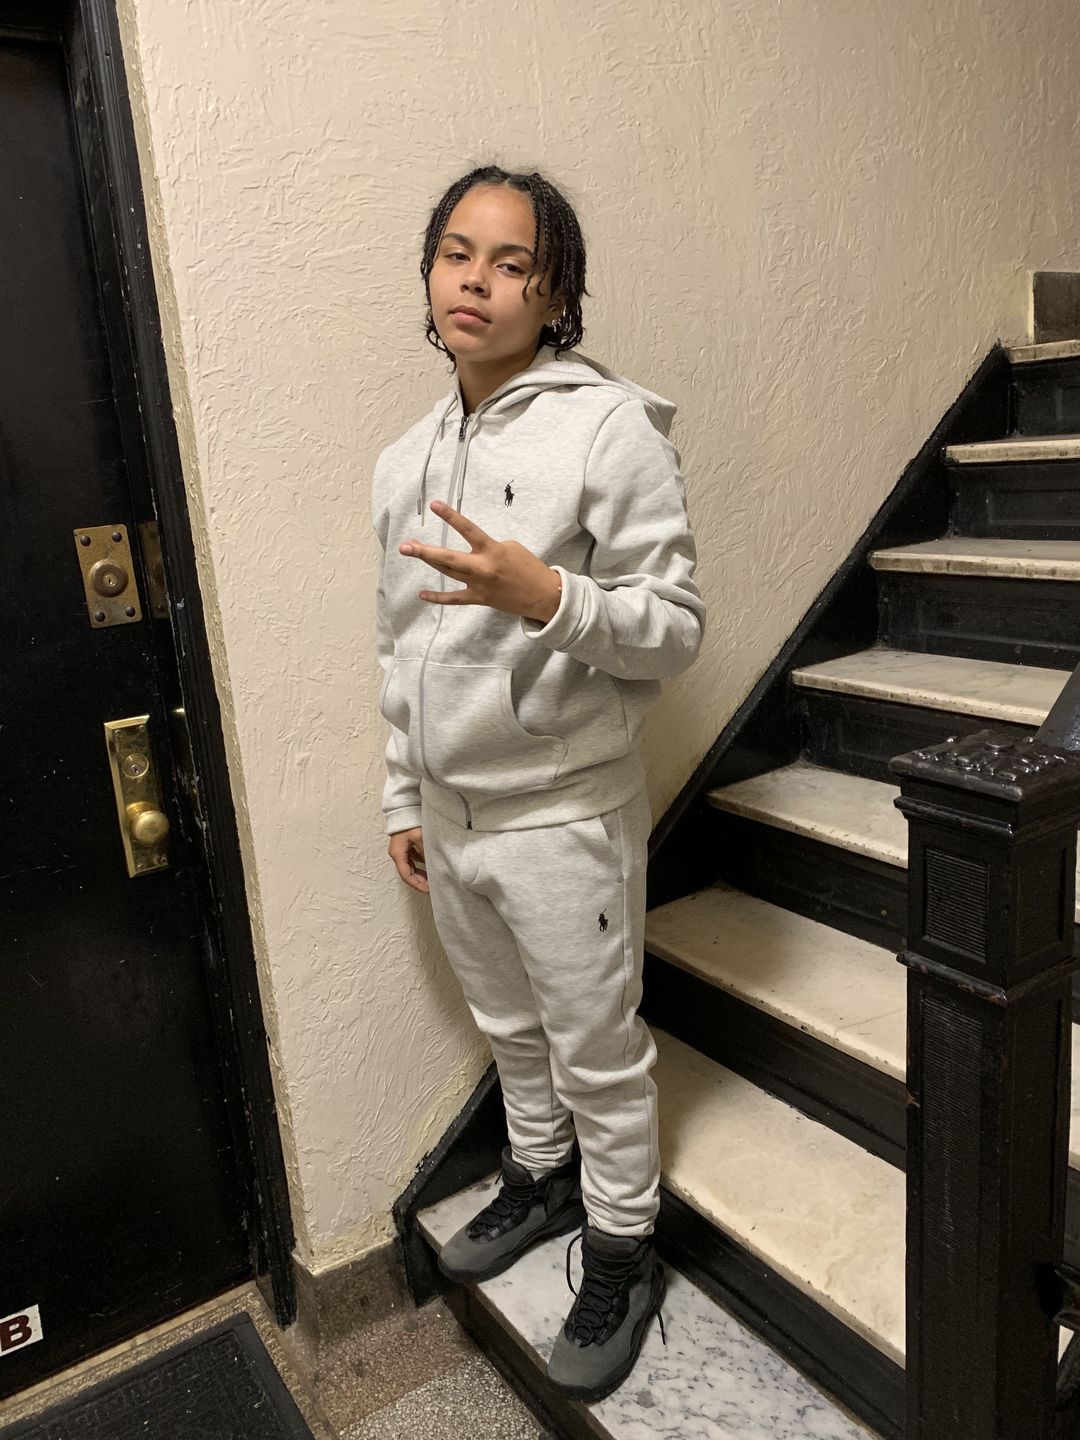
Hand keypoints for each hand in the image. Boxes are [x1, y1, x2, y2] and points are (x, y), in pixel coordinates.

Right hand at [388, 826, 428, 892]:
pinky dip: (420, 864)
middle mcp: (397, 853)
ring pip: (410, 867)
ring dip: (420, 873)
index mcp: (397, 854)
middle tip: (431, 886)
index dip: (417, 884)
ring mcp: (400, 849)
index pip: (406, 875)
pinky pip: (412, 859)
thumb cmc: (409, 821)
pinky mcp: (405, 845)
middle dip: (419, 881)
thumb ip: (425, 852)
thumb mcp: (419, 837)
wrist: (403, 808)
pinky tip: (429, 864)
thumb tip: (431, 864)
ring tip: (431, 878)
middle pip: (407, 873)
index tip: (428, 890)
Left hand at [399, 500, 561, 622]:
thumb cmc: (529, 568)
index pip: (468, 530)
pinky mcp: (480, 599)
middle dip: (425, 551)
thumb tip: (472, 552)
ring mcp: (479, 585)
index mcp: (492, 550)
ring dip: (429, 561)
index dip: (451, 517)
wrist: (544, 596)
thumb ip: (488, 547)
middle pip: (448, 558)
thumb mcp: (511, 548)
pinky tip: (423, 594)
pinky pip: (455, 599)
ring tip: (411, 550)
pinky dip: (438, 597)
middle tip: (406, 546)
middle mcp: (483, 568)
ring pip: (448, 573)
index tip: (435, 505)